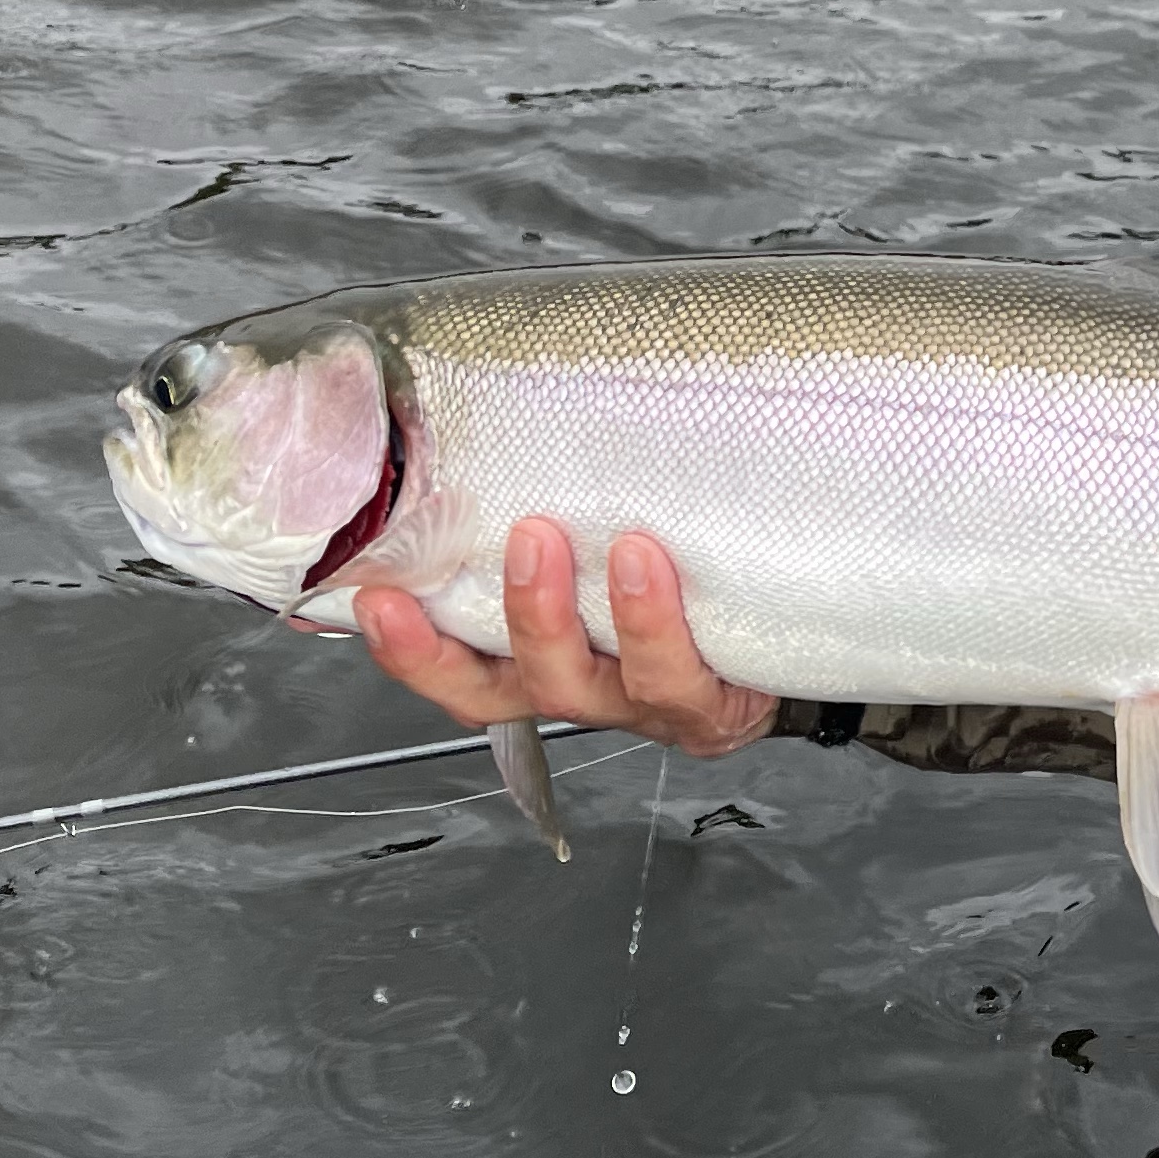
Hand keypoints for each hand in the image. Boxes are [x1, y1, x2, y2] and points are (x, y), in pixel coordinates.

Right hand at [351, 516, 779, 756]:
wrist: (783, 647)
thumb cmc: (675, 590)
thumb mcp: (599, 559)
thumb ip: (534, 523)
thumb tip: (464, 450)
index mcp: (534, 666)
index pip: (454, 670)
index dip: (409, 648)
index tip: (375, 597)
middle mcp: (580, 692)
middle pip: (513, 685)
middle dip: (509, 616)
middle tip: (525, 540)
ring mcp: (640, 704)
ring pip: (590, 685)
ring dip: (582, 617)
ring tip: (611, 546)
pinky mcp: (706, 706)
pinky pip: (677, 677)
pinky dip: (657, 622)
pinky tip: (651, 568)